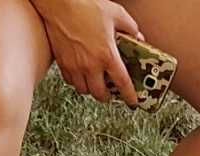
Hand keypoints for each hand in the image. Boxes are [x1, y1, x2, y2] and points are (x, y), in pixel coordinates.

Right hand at [31, 0, 145, 106]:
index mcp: (107, 54)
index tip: (133, 102)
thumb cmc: (87, 7)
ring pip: (83, 91)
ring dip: (91, 90)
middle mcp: (90, 65)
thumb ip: (131, 28)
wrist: (61, 5)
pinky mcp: (62, 64)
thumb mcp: (117, 14)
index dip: (129, 95)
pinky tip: (81, 74)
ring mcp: (75, 66)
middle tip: (111, 93)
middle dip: (107, 96)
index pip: (122, 83)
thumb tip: (138, 37)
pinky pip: (71, 82)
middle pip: (100, 94)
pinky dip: (77, 82)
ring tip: (95, 83)